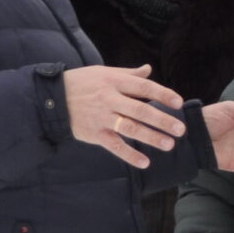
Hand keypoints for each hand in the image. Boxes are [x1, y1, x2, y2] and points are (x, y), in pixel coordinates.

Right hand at [64, 64, 186, 167]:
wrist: (53, 98)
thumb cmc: (82, 83)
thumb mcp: (104, 73)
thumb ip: (129, 74)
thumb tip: (149, 69)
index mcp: (114, 81)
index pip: (144, 87)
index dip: (162, 94)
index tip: (179, 103)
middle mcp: (109, 99)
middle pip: (140, 109)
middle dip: (162, 120)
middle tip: (181, 129)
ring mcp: (102, 117)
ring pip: (130, 129)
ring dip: (151, 137)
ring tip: (169, 145)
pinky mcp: (95, 133)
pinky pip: (114, 146)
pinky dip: (129, 155)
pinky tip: (145, 162)